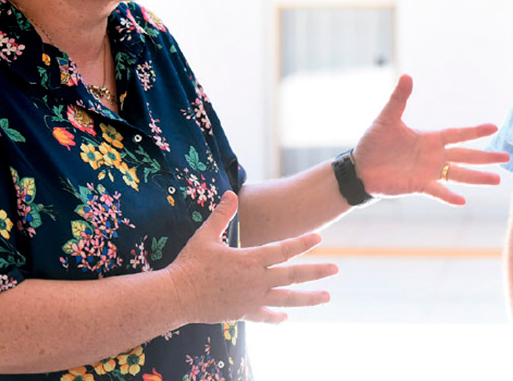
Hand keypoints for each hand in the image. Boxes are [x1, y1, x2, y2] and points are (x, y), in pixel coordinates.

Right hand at [166, 191, 337, 324]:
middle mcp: (256, 281)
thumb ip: (222, 215)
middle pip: (293, 276)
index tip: (319, 237)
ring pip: (286, 299)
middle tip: (335, 269)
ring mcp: (251, 299)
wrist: (176, 297)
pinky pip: (264, 315)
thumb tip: (231, 194)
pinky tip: (285, 317)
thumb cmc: (190, 264)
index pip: (283, 250)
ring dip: (308, 298)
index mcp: (250, 260)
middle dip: (316, 272)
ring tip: (326, 297)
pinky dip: (276, 316)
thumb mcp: (206, 236)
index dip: (302, 243)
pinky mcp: (242, 313)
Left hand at [352, 74, 508, 204]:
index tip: (495, 127)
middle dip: (486, 157)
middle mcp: (434, 156)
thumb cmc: (373, 142)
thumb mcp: (387, 118)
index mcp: (429, 138)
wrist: (360, 167)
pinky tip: (463, 201)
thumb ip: (399, 99)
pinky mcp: (418, 186)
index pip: (458, 134)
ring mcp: (428, 172)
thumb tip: (407, 76)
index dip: (475, 131)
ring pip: (459, 175)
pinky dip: (449, 196)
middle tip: (508, 158)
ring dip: (477, 177)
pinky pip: (438, 191)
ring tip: (497, 180)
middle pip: (466, 156)